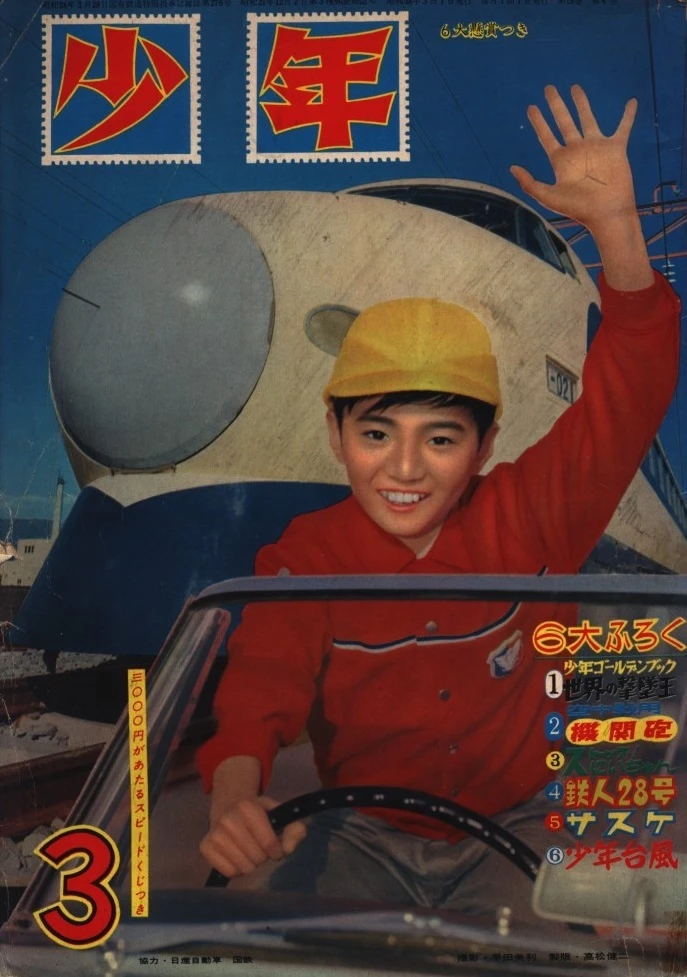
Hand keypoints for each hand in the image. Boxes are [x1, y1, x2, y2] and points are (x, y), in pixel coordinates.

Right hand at [200, 795, 306, 877]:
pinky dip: (237, 869)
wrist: (229, 807)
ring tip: (248, 851)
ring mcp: (214, 834)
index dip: (277, 850)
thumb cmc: (259, 814)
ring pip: (243, 868)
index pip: (269, 844)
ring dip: (250, 864)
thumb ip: (294, 829)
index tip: (275, 847)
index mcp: (247, 807)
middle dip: (263, 856)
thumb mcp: (279, 814)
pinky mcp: (205, 847)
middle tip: (259, 846)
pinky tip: (237, 856)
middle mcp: (228, 819)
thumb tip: (288, 849)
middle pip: (257, 858)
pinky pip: (229, 872)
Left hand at [510, 85, 637, 232]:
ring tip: (574, 87)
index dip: (538, 122)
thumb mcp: (548, 196)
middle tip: (548, 88)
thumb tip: (512, 168)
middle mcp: (577, 150)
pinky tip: (631, 102)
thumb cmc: (578, 208)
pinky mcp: (615, 148)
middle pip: (563, 121)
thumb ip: (529, 183)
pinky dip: (628, 115)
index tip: (531, 107)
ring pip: (587, 118)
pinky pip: (623, 127)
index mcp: (560, 160)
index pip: (546, 136)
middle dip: (556, 104)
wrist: (606, 213)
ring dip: (581, 102)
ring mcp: (596, 147)